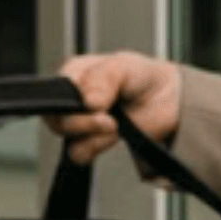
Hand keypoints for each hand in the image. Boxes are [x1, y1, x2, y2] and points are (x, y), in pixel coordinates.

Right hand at [48, 51, 181, 163]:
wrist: (167, 100)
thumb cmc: (141, 77)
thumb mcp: (124, 66)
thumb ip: (104, 78)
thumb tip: (87, 101)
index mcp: (73, 72)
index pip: (53, 91)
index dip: (68, 100)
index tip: (93, 103)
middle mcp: (71, 98)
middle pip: (55, 118)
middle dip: (82, 121)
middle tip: (108, 118)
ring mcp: (79, 122)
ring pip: (66, 137)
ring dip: (92, 135)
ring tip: (115, 124)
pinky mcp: (89, 142)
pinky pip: (78, 153)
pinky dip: (97, 146)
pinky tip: (114, 135)